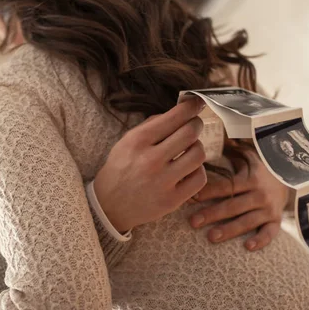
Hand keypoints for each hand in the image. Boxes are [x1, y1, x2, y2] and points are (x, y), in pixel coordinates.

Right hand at [94, 98, 207, 231]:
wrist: (109, 206)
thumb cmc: (120, 169)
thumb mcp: (126, 142)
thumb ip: (151, 126)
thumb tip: (179, 112)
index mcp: (137, 141)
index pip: (174, 117)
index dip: (191, 107)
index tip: (197, 103)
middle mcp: (150, 160)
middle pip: (190, 132)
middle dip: (196, 125)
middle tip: (194, 126)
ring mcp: (162, 181)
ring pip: (198, 154)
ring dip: (197, 147)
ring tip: (189, 149)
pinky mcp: (172, 200)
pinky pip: (199, 178)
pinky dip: (197, 170)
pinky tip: (188, 169)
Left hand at [189, 148, 287, 250]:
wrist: (294, 178)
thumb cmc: (263, 167)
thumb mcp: (249, 155)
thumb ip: (231, 148)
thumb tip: (210, 134)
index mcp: (250, 178)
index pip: (226, 186)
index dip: (208, 191)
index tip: (191, 196)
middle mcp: (259, 194)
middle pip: (232, 206)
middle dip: (212, 214)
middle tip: (193, 222)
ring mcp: (269, 209)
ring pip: (247, 221)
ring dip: (229, 230)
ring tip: (211, 237)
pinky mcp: (276, 221)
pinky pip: (270, 233)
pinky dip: (261, 240)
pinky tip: (248, 247)